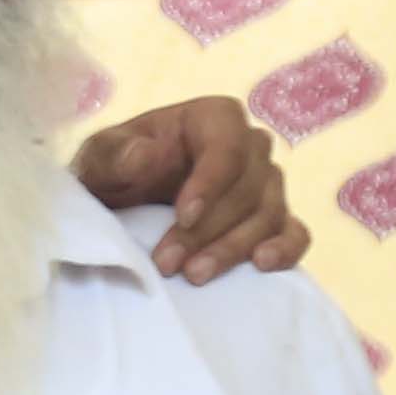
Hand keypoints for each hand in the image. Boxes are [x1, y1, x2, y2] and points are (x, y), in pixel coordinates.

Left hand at [69, 92, 307, 286]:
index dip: (211, 182)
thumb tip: (147, 154)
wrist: (122, 201)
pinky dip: (285, 249)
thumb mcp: (100, 159)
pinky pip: (295, 232)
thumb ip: (115, 154)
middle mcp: (249, 146)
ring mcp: (266, 184)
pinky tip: (261, 265)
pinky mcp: (273, 219)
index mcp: (213, 118)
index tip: (182, 216)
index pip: (228, 145)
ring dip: (233, 248)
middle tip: (169, 262)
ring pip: (268, 214)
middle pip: (246, 187)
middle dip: (208, 229)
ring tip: (195, 275)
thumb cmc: (116, 169)